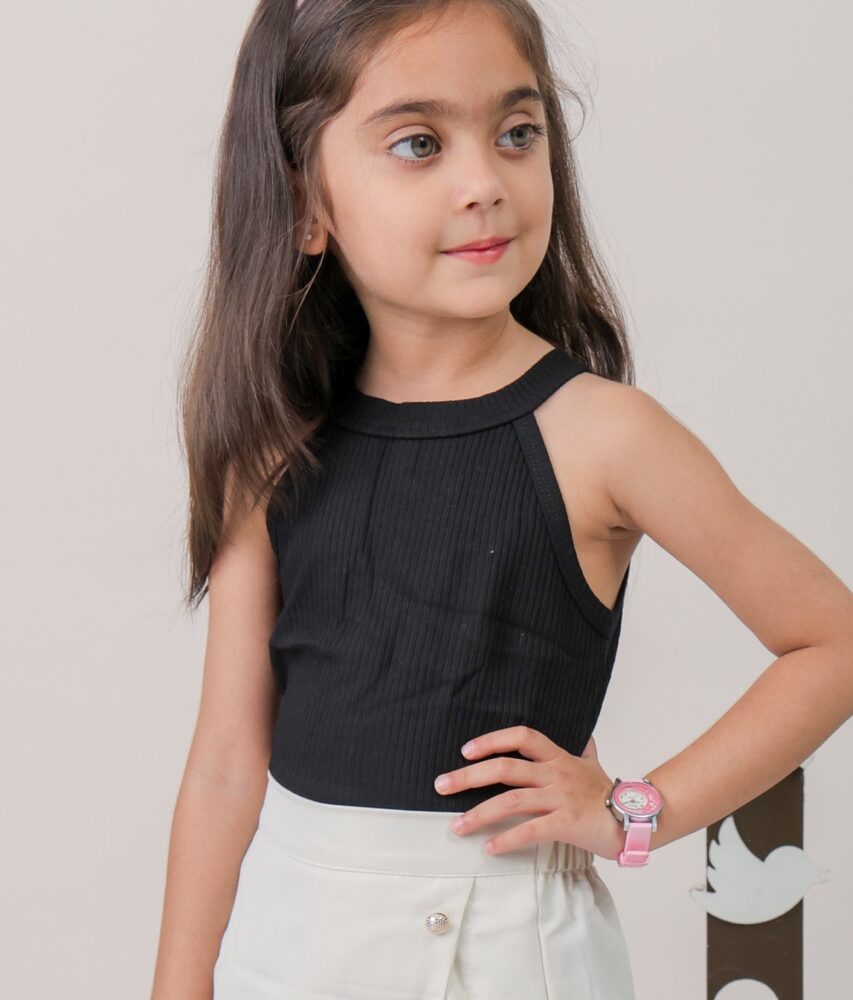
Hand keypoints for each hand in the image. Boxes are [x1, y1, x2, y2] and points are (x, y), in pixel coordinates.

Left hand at [433, 726, 623, 860]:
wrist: (637, 819)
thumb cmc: (610, 793)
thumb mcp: (595, 765)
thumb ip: (585, 751)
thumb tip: (587, 736)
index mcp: (558, 758)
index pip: (521, 737)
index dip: (492, 740)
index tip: (466, 750)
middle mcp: (555, 773)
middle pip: (505, 767)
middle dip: (468, 776)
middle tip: (441, 785)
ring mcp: (559, 798)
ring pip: (510, 800)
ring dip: (479, 814)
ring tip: (456, 827)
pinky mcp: (566, 823)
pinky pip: (529, 830)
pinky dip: (506, 839)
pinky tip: (488, 848)